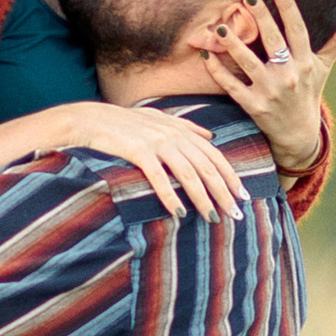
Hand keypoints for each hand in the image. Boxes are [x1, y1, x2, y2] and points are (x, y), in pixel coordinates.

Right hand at [37, 98, 246, 219]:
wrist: (92, 118)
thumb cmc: (125, 122)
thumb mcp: (159, 118)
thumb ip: (186, 126)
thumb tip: (210, 134)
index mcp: (182, 130)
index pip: (215, 156)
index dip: (231, 176)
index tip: (244, 196)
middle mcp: (174, 136)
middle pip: (206, 168)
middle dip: (224, 193)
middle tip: (236, 215)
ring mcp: (157, 143)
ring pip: (188, 174)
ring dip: (203, 198)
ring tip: (213, 217)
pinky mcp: (138, 152)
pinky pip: (159, 177)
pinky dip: (170, 195)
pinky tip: (179, 213)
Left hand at [202, 0, 335, 172]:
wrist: (298, 135)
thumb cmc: (309, 94)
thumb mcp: (323, 68)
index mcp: (305, 63)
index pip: (297, 31)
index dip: (289, 10)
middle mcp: (289, 76)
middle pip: (273, 42)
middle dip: (260, 18)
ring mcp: (270, 92)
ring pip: (248, 63)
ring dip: (233, 44)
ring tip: (221, 27)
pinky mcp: (253, 106)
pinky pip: (232, 86)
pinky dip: (219, 71)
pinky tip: (208, 55)